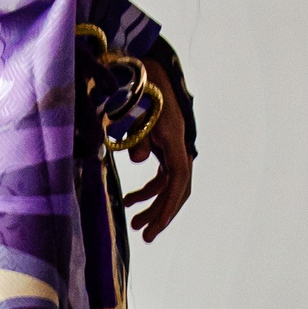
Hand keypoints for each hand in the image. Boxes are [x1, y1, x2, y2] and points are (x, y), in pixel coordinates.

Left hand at [123, 78, 191, 243]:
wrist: (143, 71)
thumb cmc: (136, 90)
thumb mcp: (133, 112)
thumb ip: (135, 135)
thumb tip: (138, 159)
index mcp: (173, 139)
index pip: (177, 180)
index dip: (167, 205)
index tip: (155, 226)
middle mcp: (178, 147)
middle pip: (177, 190)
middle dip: (162, 214)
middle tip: (145, 236)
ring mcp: (173, 149)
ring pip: (170, 187)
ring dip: (154, 206)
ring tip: (136, 225)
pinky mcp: (164, 150)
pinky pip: (161, 179)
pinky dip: (147, 193)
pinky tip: (129, 201)